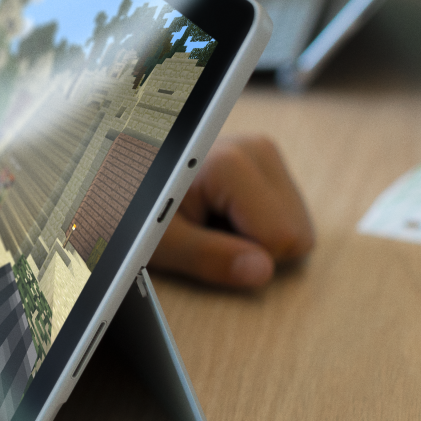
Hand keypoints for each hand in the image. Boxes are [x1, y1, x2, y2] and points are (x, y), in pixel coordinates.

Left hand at [148, 135, 313, 288]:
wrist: (124, 179)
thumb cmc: (136, 210)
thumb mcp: (162, 242)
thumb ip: (209, 257)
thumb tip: (261, 271)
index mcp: (232, 162)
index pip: (282, 238)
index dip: (245, 254)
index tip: (204, 235)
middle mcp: (257, 149)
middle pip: (295, 232)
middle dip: (254, 245)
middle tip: (205, 228)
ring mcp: (264, 154)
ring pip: (296, 226)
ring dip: (255, 236)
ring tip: (208, 218)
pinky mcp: (265, 164)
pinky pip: (287, 216)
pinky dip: (256, 224)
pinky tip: (219, 211)